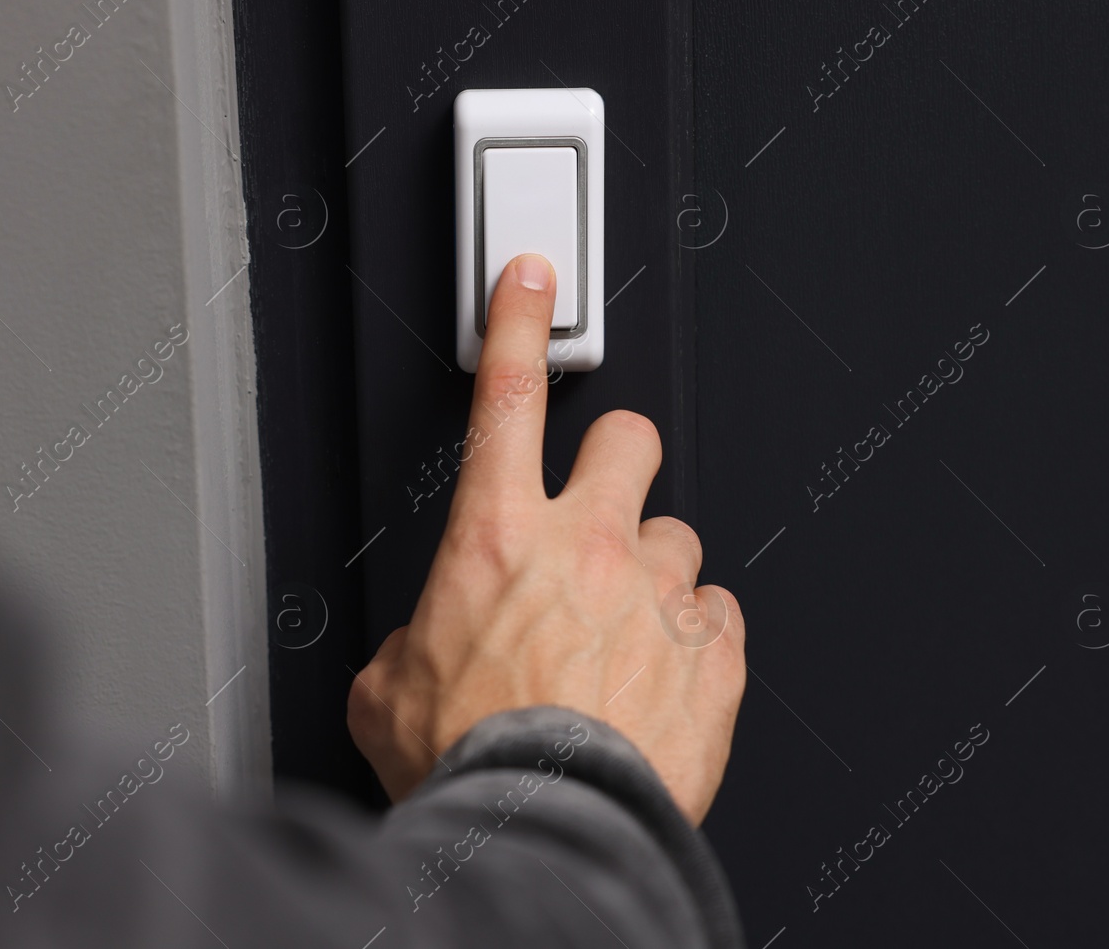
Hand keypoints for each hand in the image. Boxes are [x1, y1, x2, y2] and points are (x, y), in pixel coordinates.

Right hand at [347, 253, 744, 823]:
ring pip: (679, 535)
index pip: (506, 392)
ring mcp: (660, 595)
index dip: (517, 319)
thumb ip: (405, 650)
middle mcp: (589, 547)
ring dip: (653, 573)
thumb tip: (413, 660)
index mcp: (497, 538)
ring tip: (622, 635)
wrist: (550, 831)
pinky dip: (695, 638)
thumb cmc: (474, 765)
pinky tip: (661, 678)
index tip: (529, 276)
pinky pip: (719, 612)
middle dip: (618, 455)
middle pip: (630, 438)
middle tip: (603, 500)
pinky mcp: (713, 652)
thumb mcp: (390, 696)